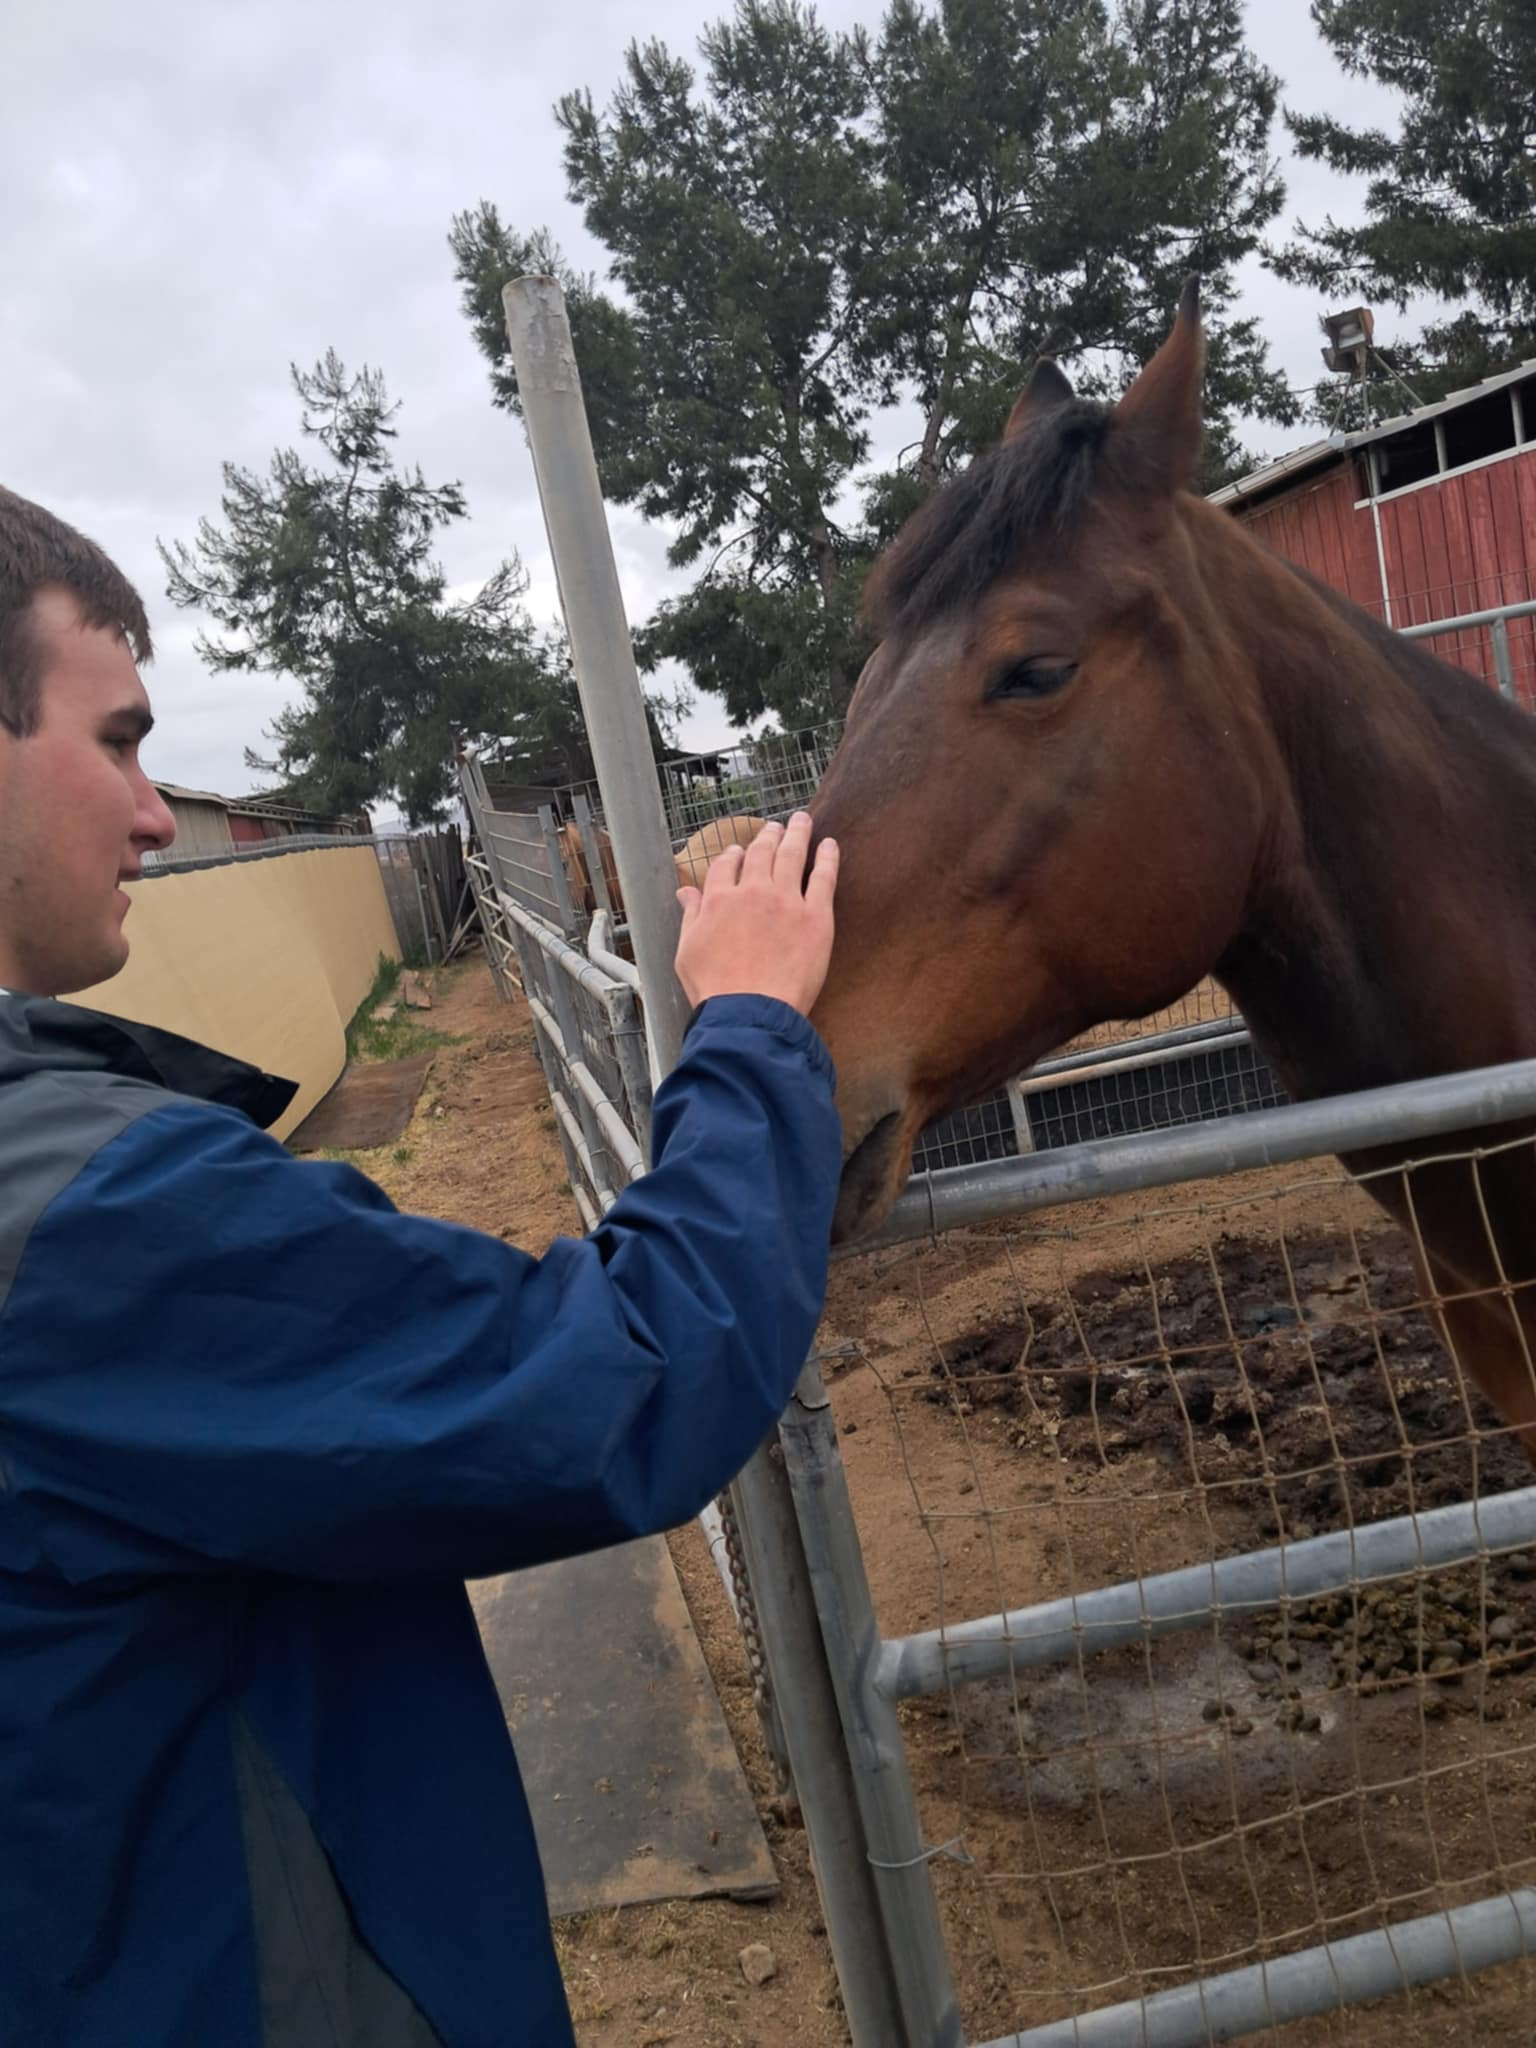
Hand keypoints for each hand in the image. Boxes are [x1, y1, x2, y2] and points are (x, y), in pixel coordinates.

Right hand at [674, 811, 838, 1015]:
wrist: (749, 1011)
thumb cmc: (715, 990)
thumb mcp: (686, 952)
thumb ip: (689, 916)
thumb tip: (685, 893)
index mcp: (718, 900)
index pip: (725, 865)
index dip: (733, 855)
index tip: (739, 852)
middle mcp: (752, 892)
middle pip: (760, 853)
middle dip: (767, 836)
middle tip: (775, 827)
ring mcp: (785, 901)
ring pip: (792, 856)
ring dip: (797, 834)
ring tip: (801, 821)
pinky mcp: (815, 917)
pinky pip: (824, 878)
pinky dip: (827, 857)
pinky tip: (830, 845)